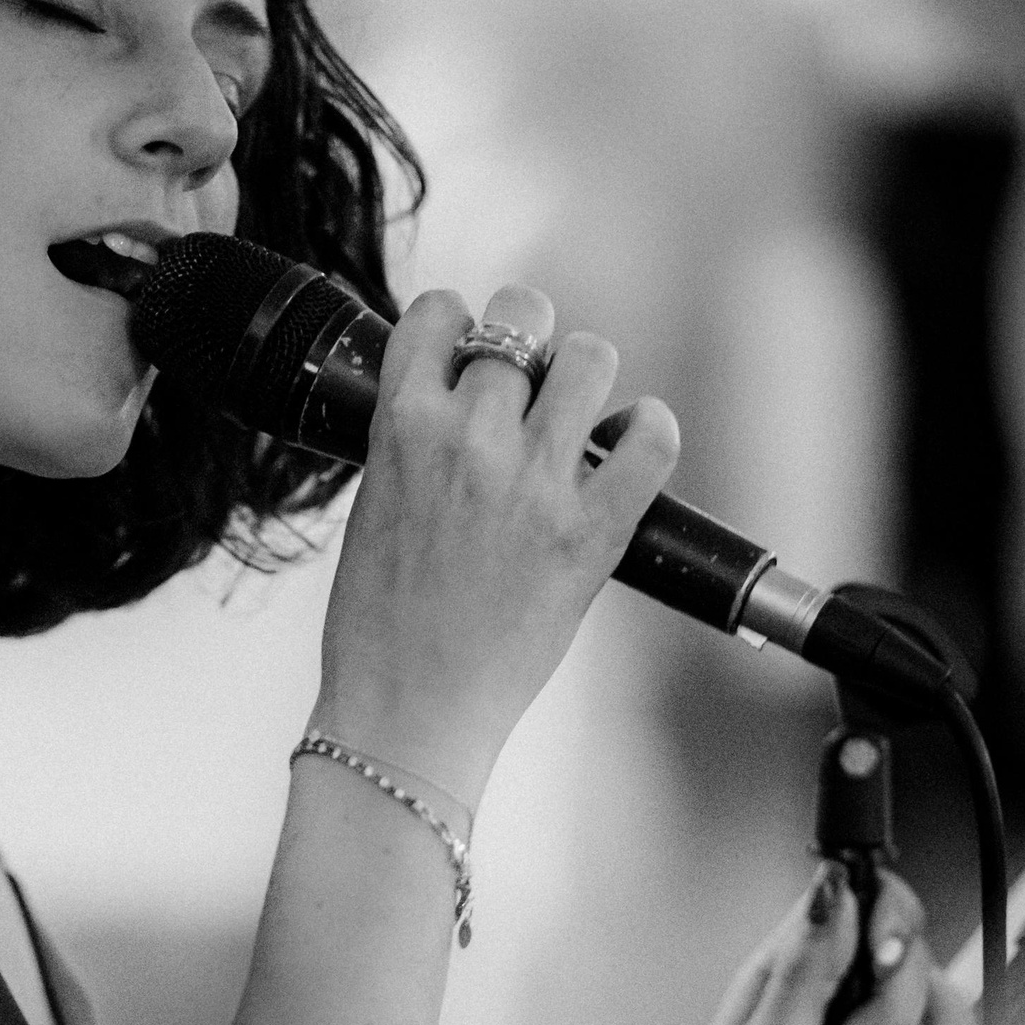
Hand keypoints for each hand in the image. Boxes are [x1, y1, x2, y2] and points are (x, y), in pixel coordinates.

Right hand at [310, 281, 679, 810]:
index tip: (467, 356)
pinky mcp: (590, 532)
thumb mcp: (372, 507)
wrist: (405, 711)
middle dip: (527, 342)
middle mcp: (470, 438)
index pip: (439, 313)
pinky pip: (651, 439)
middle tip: (528, 389)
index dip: (458, 325)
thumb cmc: (378, 625)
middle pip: (522, 318)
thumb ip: (413, 443)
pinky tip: (629, 443)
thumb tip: (461, 405)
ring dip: (585, 377)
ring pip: (590, 359)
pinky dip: (650, 428)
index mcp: (400, 428)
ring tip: (576, 418)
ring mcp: (534, 483)